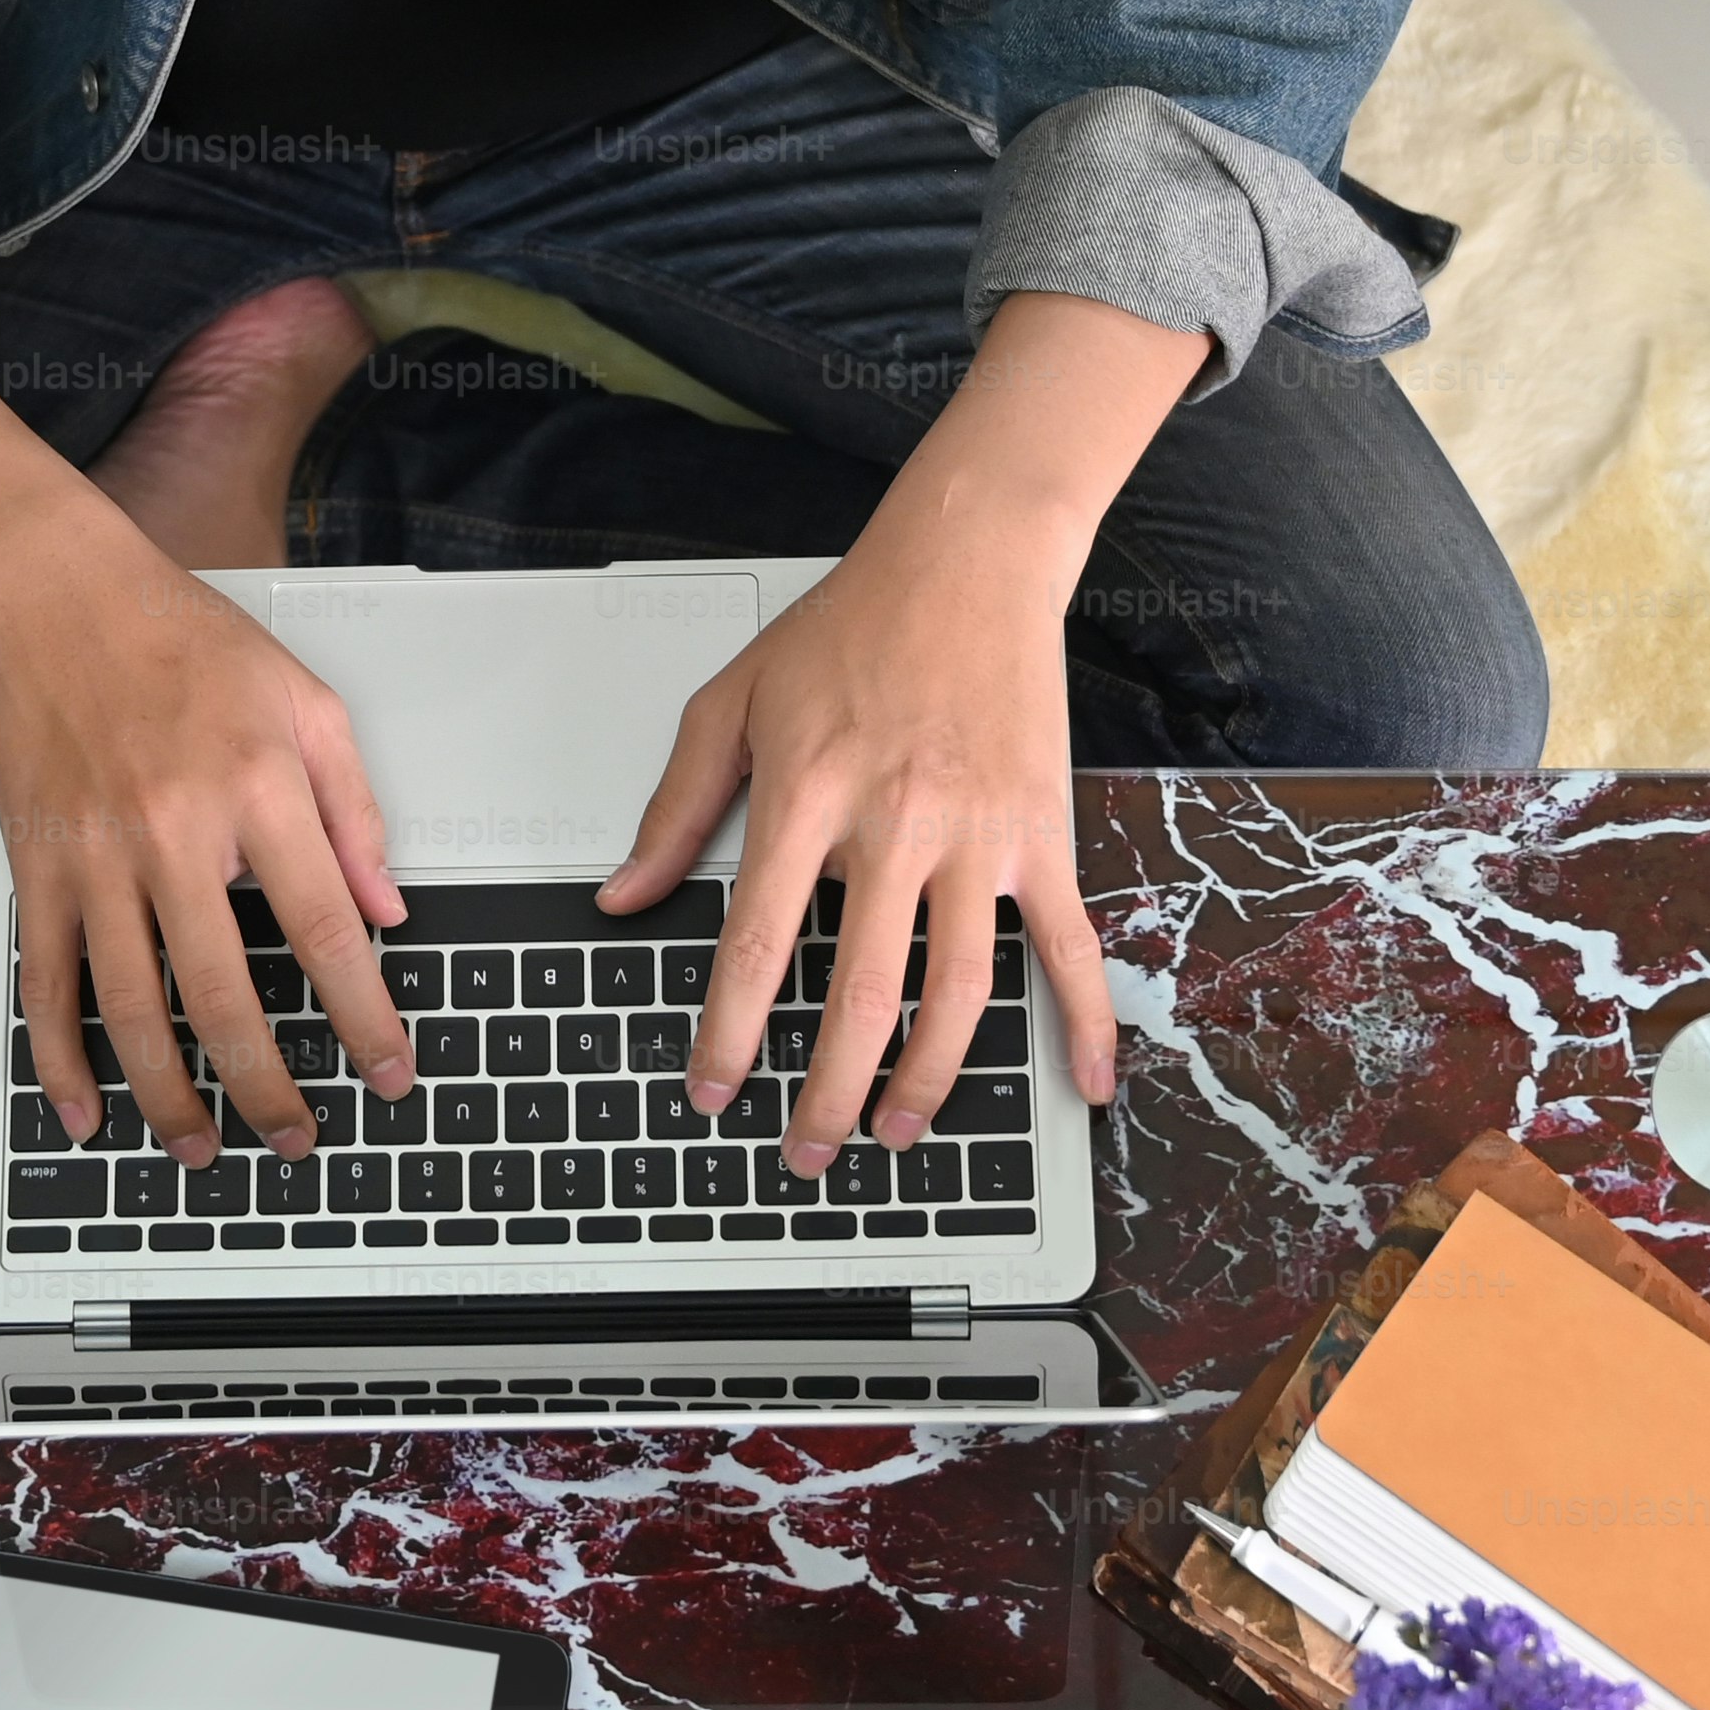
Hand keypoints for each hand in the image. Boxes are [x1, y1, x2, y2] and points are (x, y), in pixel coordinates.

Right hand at [0, 504, 413, 1168]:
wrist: (59, 599)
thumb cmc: (187, 642)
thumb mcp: (306, 703)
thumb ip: (354, 811)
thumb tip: (390, 911)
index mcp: (258, 789)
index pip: (327, 932)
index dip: (365, 1017)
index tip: (389, 1073)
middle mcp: (175, 832)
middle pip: (224, 994)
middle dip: (265, 1086)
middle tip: (296, 1139)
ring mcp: (95, 856)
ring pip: (132, 1007)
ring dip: (168, 1094)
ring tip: (201, 1150)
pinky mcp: (36, 866)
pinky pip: (48, 981)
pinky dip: (62, 1057)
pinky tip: (86, 1110)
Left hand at [604, 295, 1192, 1171]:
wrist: (966, 559)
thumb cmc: (849, 626)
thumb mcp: (734, 702)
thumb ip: (676, 808)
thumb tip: (623, 896)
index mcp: (809, 795)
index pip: (759, 943)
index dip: (729, 1031)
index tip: (711, 1088)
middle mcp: (895, 823)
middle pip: (860, 993)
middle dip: (827, 1091)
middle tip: (804, 1151)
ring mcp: (978, 836)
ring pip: (958, 991)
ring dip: (928, 1080)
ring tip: (897, 1131)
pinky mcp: (1040, 833)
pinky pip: (1069, 944)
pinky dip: (1083, 1021)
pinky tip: (1085, 1084)